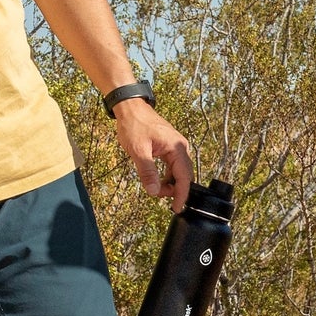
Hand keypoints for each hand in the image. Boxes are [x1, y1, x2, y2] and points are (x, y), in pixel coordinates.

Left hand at [112, 98, 192, 212]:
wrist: (130, 108)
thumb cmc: (134, 125)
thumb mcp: (138, 151)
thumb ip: (147, 172)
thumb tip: (154, 191)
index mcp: (177, 147)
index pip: (184, 177)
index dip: (181, 195)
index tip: (176, 208)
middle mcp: (180, 147)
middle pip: (184, 175)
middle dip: (174, 190)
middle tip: (159, 197)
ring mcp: (176, 146)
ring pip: (178, 171)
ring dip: (169, 183)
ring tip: (155, 188)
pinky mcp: (170, 146)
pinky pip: (172, 165)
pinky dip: (166, 175)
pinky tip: (157, 180)